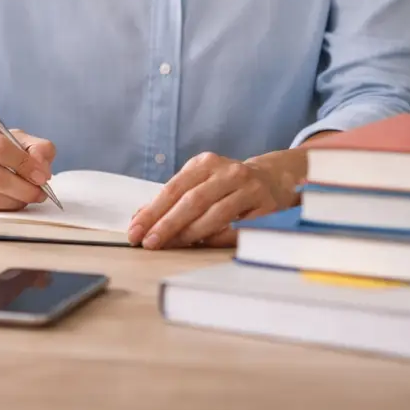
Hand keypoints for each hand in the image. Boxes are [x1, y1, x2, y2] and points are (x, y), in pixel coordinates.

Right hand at [0, 115, 55, 212]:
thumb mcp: (4, 135)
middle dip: (23, 188)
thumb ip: (31, 145)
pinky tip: (8, 202)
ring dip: (14, 201)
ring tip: (27, 198)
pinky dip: (0, 208)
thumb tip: (43, 166)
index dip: (25, 165)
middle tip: (40, 193)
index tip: (42, 176)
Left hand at [127, 150, 301, 249]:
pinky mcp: (267, 207)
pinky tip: (202, 246)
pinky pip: (238, 228)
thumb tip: (140, 219)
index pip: (173, 188)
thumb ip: (173, 199)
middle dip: (167, 224)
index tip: (135, 230)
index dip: (153, 210)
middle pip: (192, 201)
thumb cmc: (227, 185)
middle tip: (149, 243)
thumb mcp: (200, 182)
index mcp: (206, 163)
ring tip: (170, 246)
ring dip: (190, 233)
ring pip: (215, 214)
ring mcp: (249, 189)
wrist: (274, 178)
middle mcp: (228, 172)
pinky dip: (219, 238)